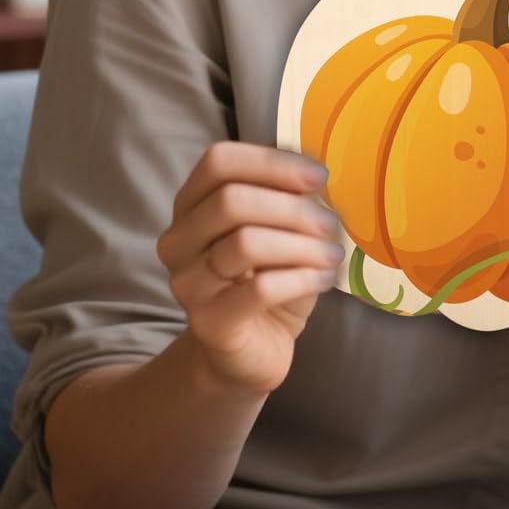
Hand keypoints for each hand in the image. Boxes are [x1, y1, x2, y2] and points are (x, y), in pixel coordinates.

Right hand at [155, 143, 343, 396]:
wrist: (254, 346)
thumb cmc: (271, 274)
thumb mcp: (280, 227)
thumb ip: (287, 194)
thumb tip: (313, 174)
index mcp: (191, 204)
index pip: (218, 162)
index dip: (271, 162)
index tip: (318, 177)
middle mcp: (178, 241)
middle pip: (230, 201)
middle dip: (292, 208)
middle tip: (330, 224)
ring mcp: (187, 284)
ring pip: (245, 244)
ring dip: (302, 245)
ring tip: (331, 255)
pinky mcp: (208, 323)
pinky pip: (260, 289)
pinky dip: (302, 278)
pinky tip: (323, 279)